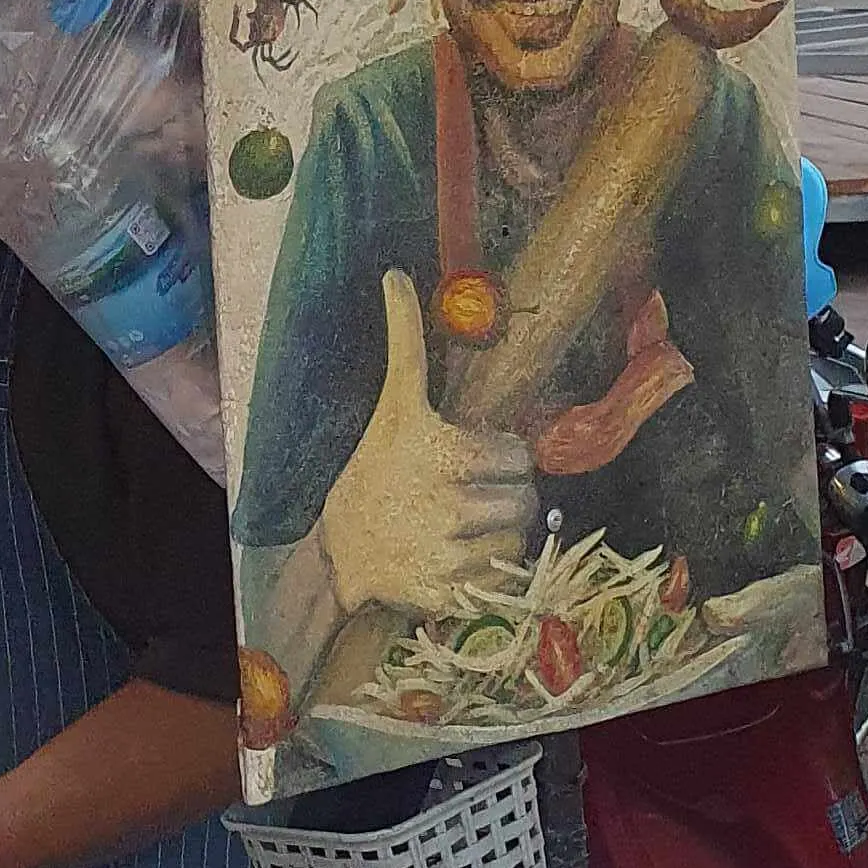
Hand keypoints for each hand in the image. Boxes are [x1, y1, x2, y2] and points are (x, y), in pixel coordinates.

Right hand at [319, 270, 536, 619]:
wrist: (340, 550)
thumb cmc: (375, 470)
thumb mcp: (394, 406)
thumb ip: (405, 341)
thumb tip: (395, 274)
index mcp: (451, 455)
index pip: (520, 458)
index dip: (498, 459)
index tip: (466, 462)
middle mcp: (455, 505)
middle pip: (527, 501)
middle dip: (502, 497)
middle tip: (464, 497)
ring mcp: (454, 553)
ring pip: (519, 539)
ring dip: (498, 535)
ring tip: (460, 527)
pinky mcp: (455, 593)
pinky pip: (505, 579)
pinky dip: (490, 574)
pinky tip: (458, 559)